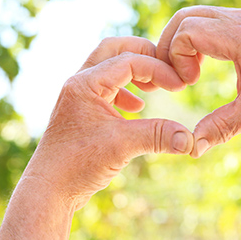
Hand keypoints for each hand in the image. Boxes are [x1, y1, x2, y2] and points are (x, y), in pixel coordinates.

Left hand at [23, 36, 193, 209]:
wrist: (49, 190)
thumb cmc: (77, 165)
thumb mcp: (122, 146)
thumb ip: (158, 136)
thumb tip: (191, 139)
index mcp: (86, 83)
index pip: (129, 60)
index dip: (159, 69)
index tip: (180, 86)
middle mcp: (80, 83)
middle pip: (114, 49)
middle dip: (144, 54)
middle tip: (166, 69)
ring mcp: (79, 96)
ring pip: (109, 66)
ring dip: (135, 71)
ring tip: (155, 87)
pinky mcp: (82, 111)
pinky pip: (107, 87)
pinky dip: (126, 91)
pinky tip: (138, 108)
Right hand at [157, 6, 240, 157]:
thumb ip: (222, 126)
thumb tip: (193, 147)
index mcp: (240, 37)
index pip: (186, 32)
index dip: (177, 58)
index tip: (190, 83)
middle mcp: (238, 19)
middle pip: (184, 17)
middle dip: (171, 46)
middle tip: (180, 77)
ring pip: (195, 14)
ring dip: (182, 40)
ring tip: (190, 71)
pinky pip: (208, 17)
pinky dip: (196, 36)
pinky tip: (205, 62)